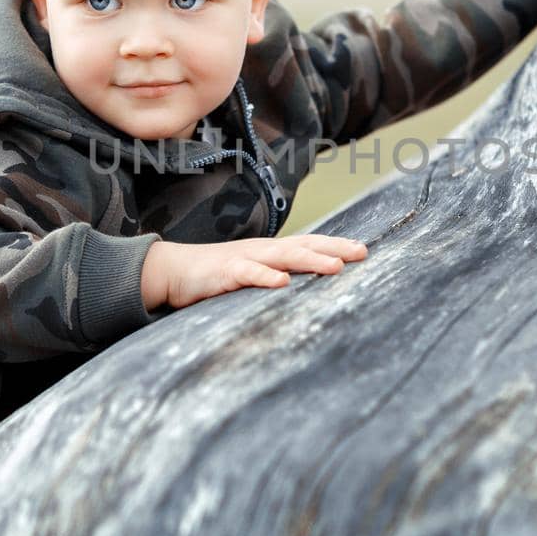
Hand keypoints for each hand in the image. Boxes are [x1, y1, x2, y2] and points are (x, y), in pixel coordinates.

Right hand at [140, 235, 367, 311]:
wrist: (172, 270)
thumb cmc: (215, 276)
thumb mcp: (251, 276)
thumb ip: (274, 279)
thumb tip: (302, 290)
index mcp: (270, 252)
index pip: (309, 244)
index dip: (335, 245)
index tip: (363, 250)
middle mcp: (262, 250)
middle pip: (304, 245)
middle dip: (334, 248)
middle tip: (362, 252)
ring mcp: (244, 259)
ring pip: (282, 256)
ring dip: (310, 260)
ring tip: (335, 266)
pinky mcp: (225, 272)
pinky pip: (247, 273)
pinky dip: (265, 276)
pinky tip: (281, 283)